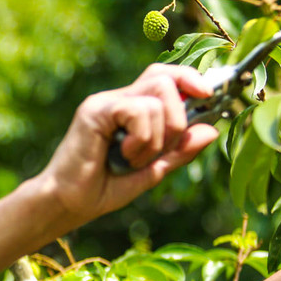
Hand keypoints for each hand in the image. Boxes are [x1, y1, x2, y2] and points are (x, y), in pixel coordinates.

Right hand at [39, 64, 218, 224]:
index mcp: (132, 109)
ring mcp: (106, 102)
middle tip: (164, 149)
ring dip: (158, 139)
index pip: (166, 76)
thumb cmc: (103, 189)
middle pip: (166, 77)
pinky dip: (142, 139)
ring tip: (134, 160)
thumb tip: (211, 130)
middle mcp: (119, 99)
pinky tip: (124, 156)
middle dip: (179, 117)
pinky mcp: (96, 110)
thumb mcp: (152, 172)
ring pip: (158, 99)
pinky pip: (139, 111)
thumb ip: (179, 152)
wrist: (68, 204)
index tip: (209, 95)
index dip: (190, 78)